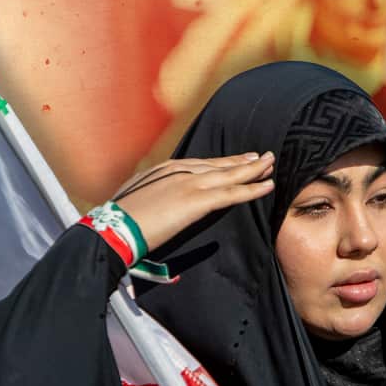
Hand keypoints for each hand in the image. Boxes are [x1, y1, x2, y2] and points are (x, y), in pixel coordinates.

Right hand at [113, 152, 274, 252]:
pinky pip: (231, 194)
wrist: (113, 228)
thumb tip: (159, 214)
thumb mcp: (136, 202)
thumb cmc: (119, 222)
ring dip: (253, 170)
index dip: (222, 162)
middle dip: (242, 161)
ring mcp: (189, 184)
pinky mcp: (196, 201)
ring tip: (272, 166)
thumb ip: (153, 202)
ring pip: (229, 175)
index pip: (200, 164)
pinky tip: (267, 186)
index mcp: (164, 170)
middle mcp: (179, 171)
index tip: (237, 159)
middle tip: (263, 157)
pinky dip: (251, 190)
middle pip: (219, 165)